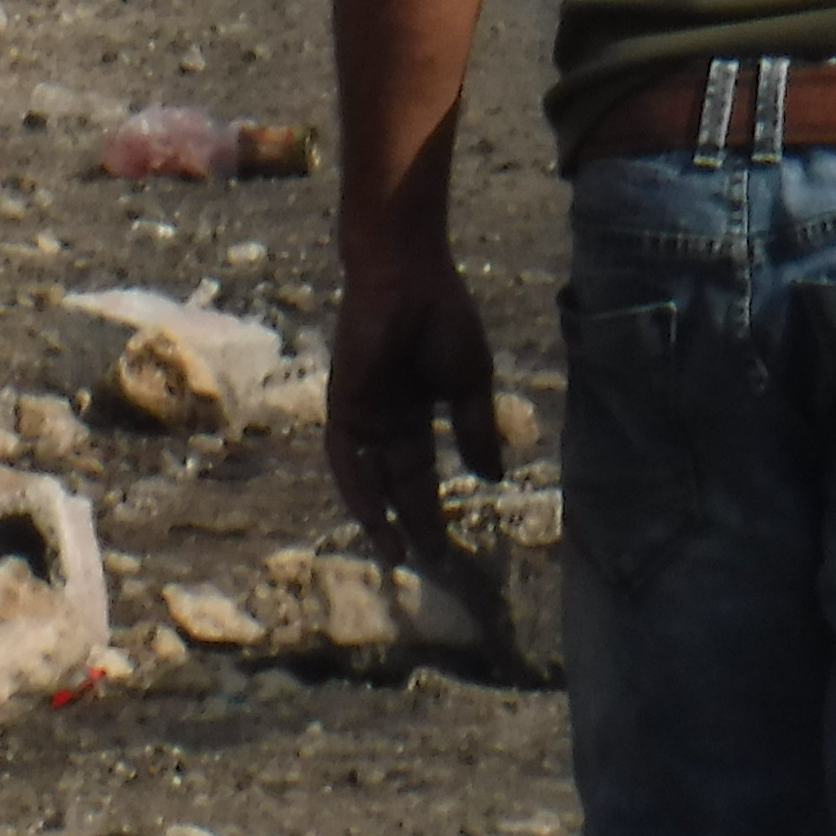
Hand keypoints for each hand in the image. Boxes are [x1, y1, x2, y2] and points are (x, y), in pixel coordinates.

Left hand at [325, 254, 505, 576]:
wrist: (407, 274)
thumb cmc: (442, 316)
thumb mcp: (469, 383)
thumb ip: (476, 430)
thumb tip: (492, 478)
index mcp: (415, 410)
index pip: (420, 471)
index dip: (432, 506)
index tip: (448, 546)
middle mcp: (385, 417)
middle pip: (396, 481)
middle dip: (413, 520)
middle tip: (430, 561)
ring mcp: (362, 411)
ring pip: (368, 476)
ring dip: (381, 517)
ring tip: (400, 555)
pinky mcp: (343, 403)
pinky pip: (345, 457)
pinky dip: (358, 490)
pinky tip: (377, 520)